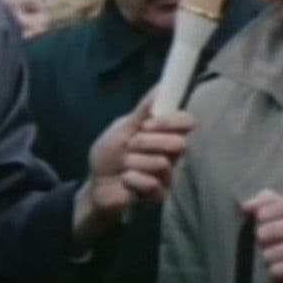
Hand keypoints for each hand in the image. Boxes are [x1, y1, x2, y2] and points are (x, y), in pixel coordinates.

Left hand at [72, 90, 196, 245]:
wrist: (97, 185)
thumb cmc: (109, 155)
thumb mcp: (121, 129)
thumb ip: (141, 111)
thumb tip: (159, 87)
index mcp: (164, 133)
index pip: (186, 122)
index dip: (170, 122)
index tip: (148, 124)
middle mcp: (171, 153)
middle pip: (178, 143)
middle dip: (146, 143)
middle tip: (129, 147)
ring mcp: (168, 175)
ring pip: (161, 163)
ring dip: (134, 163)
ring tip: (123, 167)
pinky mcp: (160, 195)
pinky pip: (151, 183)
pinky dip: (131, 180)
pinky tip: (124, 182)